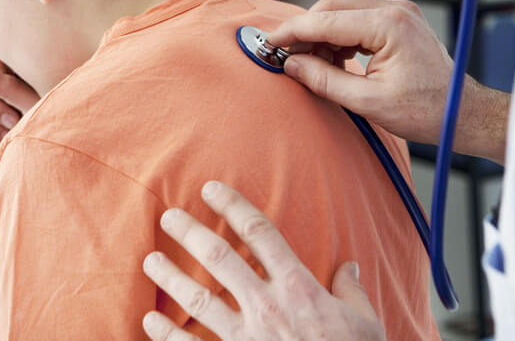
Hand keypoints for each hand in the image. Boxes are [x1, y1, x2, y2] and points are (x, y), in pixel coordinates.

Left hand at [141, 181, 385, 340]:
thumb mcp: (365, 321)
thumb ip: (351, 290)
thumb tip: (350, 267)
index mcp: (298, 287)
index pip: (260, 232)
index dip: (233, 205)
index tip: (211, 189)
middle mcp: (267, 306)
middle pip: (220, 258)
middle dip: (190, 233)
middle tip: (168, 217)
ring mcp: (247, 337)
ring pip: (199, 301)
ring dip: (171, 279)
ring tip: (150, 261)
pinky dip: (167, 335)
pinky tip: (149, 321)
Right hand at [266, 0, 508, 160]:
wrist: (462, 113)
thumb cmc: (426, 111)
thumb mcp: (368, 103)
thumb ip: (325, 80)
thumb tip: (292, 65)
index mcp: (389, 25)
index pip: (326, 20)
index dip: (293, 31)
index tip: (270, 42)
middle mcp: (395, 10)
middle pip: (333, 5)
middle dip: (307, 28)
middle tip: (289, 55)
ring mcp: (399, 12)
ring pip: (344, 9)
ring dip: (323, 32)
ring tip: (313, 64)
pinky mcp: (399, 20)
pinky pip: (359, 17)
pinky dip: (340, 35)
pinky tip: (335, 60)